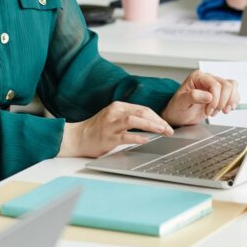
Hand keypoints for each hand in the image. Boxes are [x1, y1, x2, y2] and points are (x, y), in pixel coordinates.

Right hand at [58, 102, 172, 157]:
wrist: (77, 137)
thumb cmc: (97, 129)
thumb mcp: (113, 117)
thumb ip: (129, 117)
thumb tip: (150, 123)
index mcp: (118, 106)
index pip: (143, 108)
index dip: (157, 116)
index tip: (166, 125)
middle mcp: (115, 113)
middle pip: (142, 112)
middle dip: (159, 121)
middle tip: (169, 129)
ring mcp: (111, 124)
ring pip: (135, 120)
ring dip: (151, 125)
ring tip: (162, 131)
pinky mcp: (108, 137)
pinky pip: (126, 135)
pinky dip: (138, 137)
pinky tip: (147, 139)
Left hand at [161, 69, 239, 126]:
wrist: (179, 116)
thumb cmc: (178, 108)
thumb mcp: (181, 103)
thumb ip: (193, 97)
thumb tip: (209, 96)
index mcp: (197, 77)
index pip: (215, 85)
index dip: (215, 100)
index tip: (208, 111)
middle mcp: (207, 79)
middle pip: (227, 85)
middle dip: (222, 102)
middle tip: (213, 111)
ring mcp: (215, 86)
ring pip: (233, 87)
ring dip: (229, 101)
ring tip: (220, 110)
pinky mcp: (220, 94)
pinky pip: (234, 93)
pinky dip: (233, 102)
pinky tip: (225, 109)